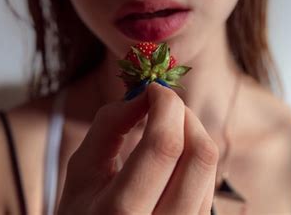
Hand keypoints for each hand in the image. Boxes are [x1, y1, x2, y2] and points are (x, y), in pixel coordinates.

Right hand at [57, 82, 218, 214]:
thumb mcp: (81, 171)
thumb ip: (108, 127)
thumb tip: (142, 94)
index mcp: (120, 213)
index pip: (163, 146)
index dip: (165, 105)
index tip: (154, 88)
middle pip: (200, 155)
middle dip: (184, 115)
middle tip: (163, 104)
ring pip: (210, 168)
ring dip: (192, 133)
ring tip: (166, 127)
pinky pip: (208, 183)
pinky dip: (194, 156)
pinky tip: (173, 154)